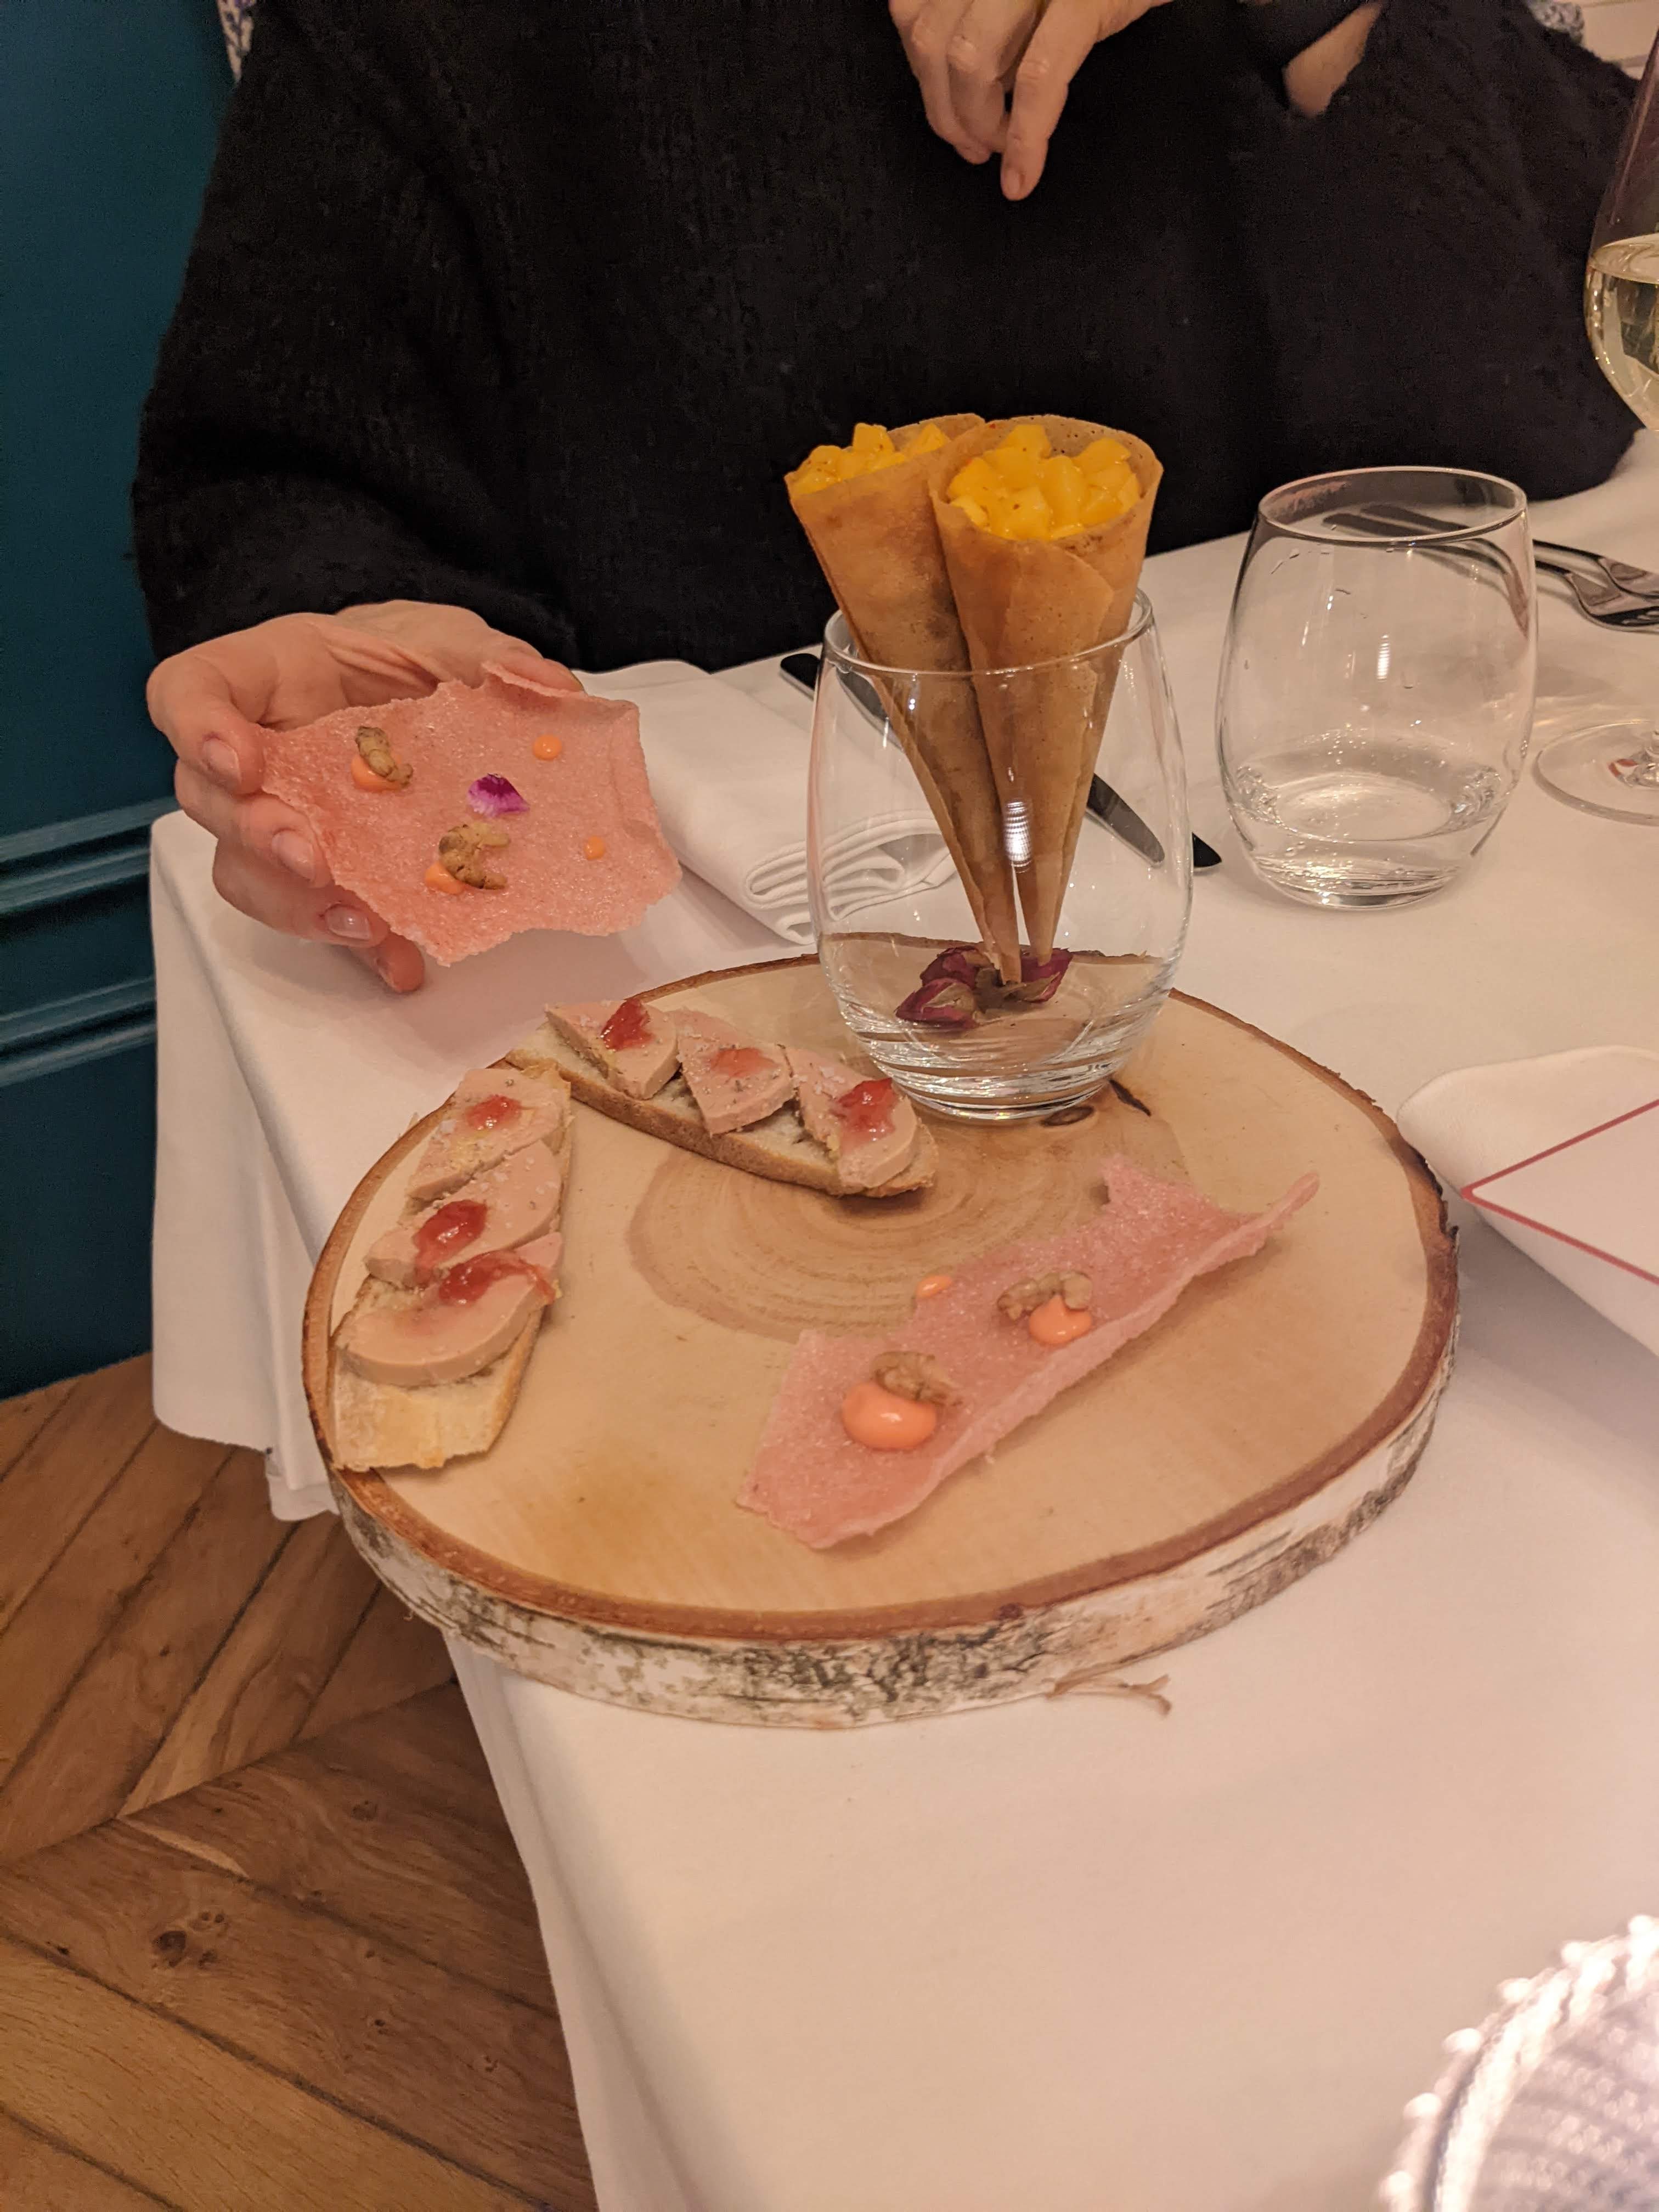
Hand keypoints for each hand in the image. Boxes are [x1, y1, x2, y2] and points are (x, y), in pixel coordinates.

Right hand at [148, 602, 579, 992]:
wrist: (428, 700)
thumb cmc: (406, 657)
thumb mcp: (447, 636)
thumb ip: (485, 654)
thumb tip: (545, 683)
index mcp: (266, 677)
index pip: (187, 693)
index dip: (197, 729)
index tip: (239, 762)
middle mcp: (258, 753)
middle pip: (209, 801)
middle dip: (255, 836)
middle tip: (311, 859)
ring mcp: (284, 817)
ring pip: (247, 873)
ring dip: (296, 907)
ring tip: (363, 922)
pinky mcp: (329, 872)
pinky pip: (324, 916)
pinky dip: (365, 947)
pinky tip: (403, 962)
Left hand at [891, 0, 1170, 198]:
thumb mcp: (1030, 3)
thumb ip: (984, 20)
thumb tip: (949, 86)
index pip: (911, 11)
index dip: (919, 74)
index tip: (946, 112)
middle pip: (932, 42)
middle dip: (943, 112)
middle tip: (973, 147)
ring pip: (970, 60)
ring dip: (977, 124)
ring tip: (1002, 151)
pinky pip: (1037, 77)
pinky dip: (1025, 139)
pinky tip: (1023, 177)